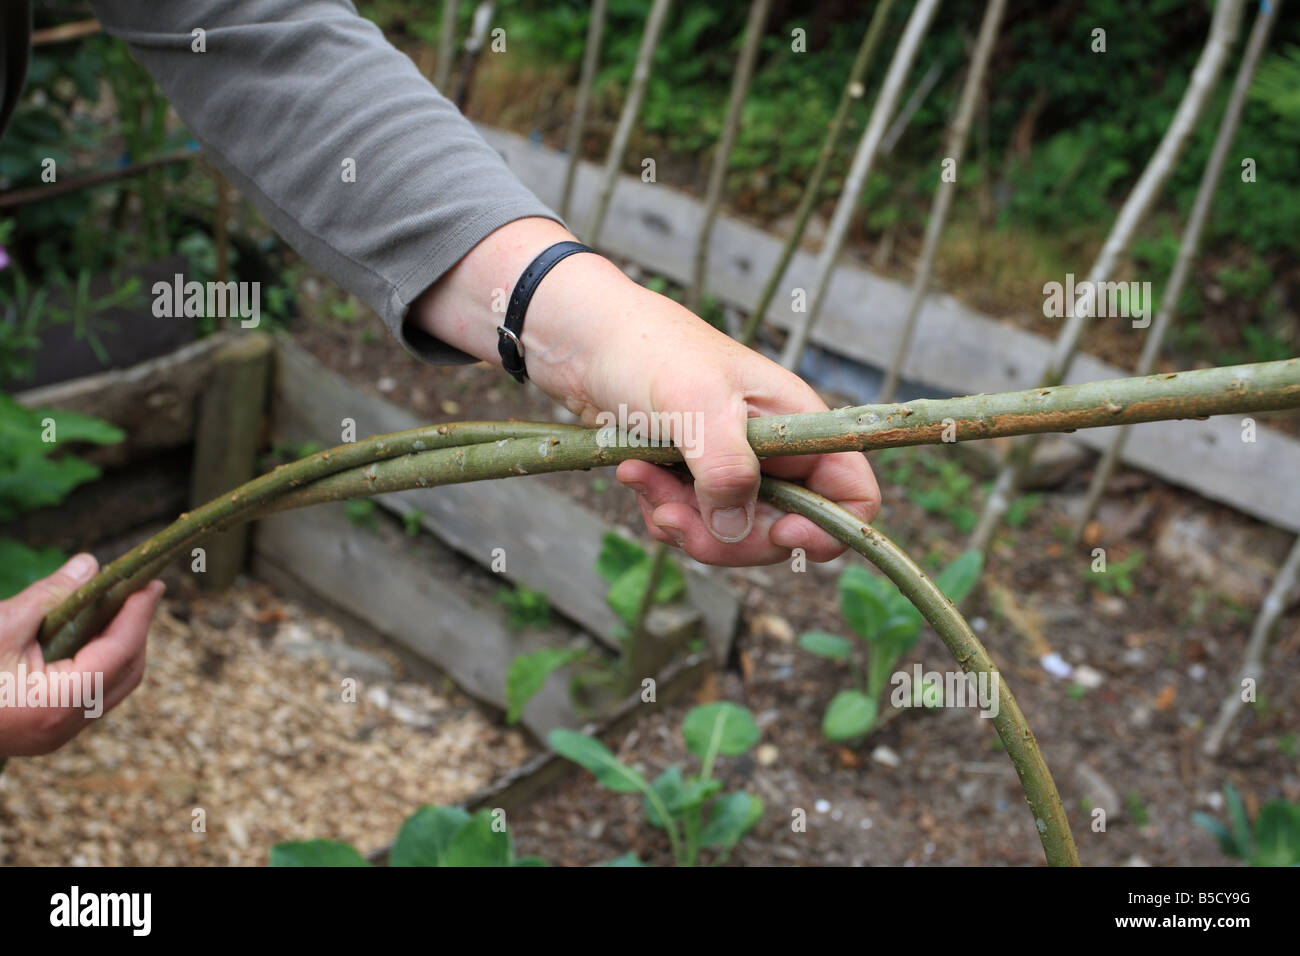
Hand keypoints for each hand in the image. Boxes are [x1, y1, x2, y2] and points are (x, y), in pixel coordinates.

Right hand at [0, 554, 162, 756]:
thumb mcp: (1, 624)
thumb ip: (50, 596)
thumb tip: (91, 564)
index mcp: (57, 704)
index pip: (120, 653)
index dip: (139, 615)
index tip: (152, 583)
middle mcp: (65, 727)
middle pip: (128, 672)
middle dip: (136, 629)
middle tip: (138, 589)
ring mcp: (57, 736)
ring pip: (114, 686)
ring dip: (120, 645)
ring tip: (115, 606)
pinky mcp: (46, 732)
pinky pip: (91, 695)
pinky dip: (99, 662)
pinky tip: (88, 633)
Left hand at [415, 218, 878, 566]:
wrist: (584, 338)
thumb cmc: (650, 352)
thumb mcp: (696, 406)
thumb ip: (728, 471)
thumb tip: (737, 532)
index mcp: (798, 423)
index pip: (854, 494)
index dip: (829, 529)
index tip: (779, 535)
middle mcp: (775, 449)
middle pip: (783, 530)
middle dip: (727, 536)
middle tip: (672, 516)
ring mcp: (733, 464)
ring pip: (732, 532)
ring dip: (683, 521)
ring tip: (640, 480)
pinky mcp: (693, 475)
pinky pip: (693, 521)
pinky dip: (662, 510)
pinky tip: (632, 475)